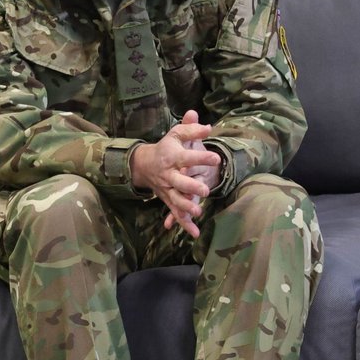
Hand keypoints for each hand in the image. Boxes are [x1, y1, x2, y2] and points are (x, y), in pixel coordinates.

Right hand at [131, 110, 219, 237]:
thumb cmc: (166, 147)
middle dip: (191, 186)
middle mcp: (169, 174)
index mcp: (172, 157)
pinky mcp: (168, 200)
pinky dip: (184, 224)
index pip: (187, 157)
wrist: (143, 164)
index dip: (201, 157)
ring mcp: (168, 189)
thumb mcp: (176, 134)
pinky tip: (195, 233)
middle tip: (205, 190)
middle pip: (179, 182)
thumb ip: (191, 129)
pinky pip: (175, 213)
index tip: (216, 158)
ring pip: (176, 200)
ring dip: (186, 207)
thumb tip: (208, 126)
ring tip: (198, 212)